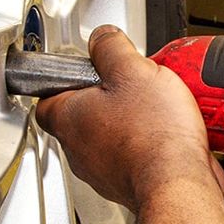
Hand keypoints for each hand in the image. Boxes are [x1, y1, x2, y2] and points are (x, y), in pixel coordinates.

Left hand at [36, 27, 223, 210]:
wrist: (179, 183)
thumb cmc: (152, 136)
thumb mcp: (132, 70)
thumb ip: (111, 48)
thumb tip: (103, 38)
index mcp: (68, 118)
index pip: (45, 98)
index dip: (64, 81)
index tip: (83, 71)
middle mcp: (79, 149)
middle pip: (82, 116)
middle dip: (106, 99)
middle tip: (129, 86)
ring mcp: (103, 171)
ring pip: (110, 137)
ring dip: (129, 122)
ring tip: (156, 108)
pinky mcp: (129, 184)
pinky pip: (135, 157)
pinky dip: (149, 144)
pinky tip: (169, 132)